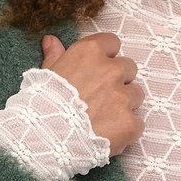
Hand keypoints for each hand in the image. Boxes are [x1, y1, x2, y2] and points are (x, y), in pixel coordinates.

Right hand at [40, 32, 145, 155]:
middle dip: (119, 81)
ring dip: (125, 105)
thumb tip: (51, 40)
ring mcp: (122, 97)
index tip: (98, 70)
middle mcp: (111, 71)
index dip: (107, 57)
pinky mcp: (129, 124)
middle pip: (129, 68)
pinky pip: (138, 124)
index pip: (112, 43)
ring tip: (106, 119)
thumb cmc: (42, 106)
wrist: (46, 140)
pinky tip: (110, 136)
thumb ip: (54, 56)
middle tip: (102, 98)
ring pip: (136, 95)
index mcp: (90, 53)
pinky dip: (127, 131)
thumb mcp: (45, 76)